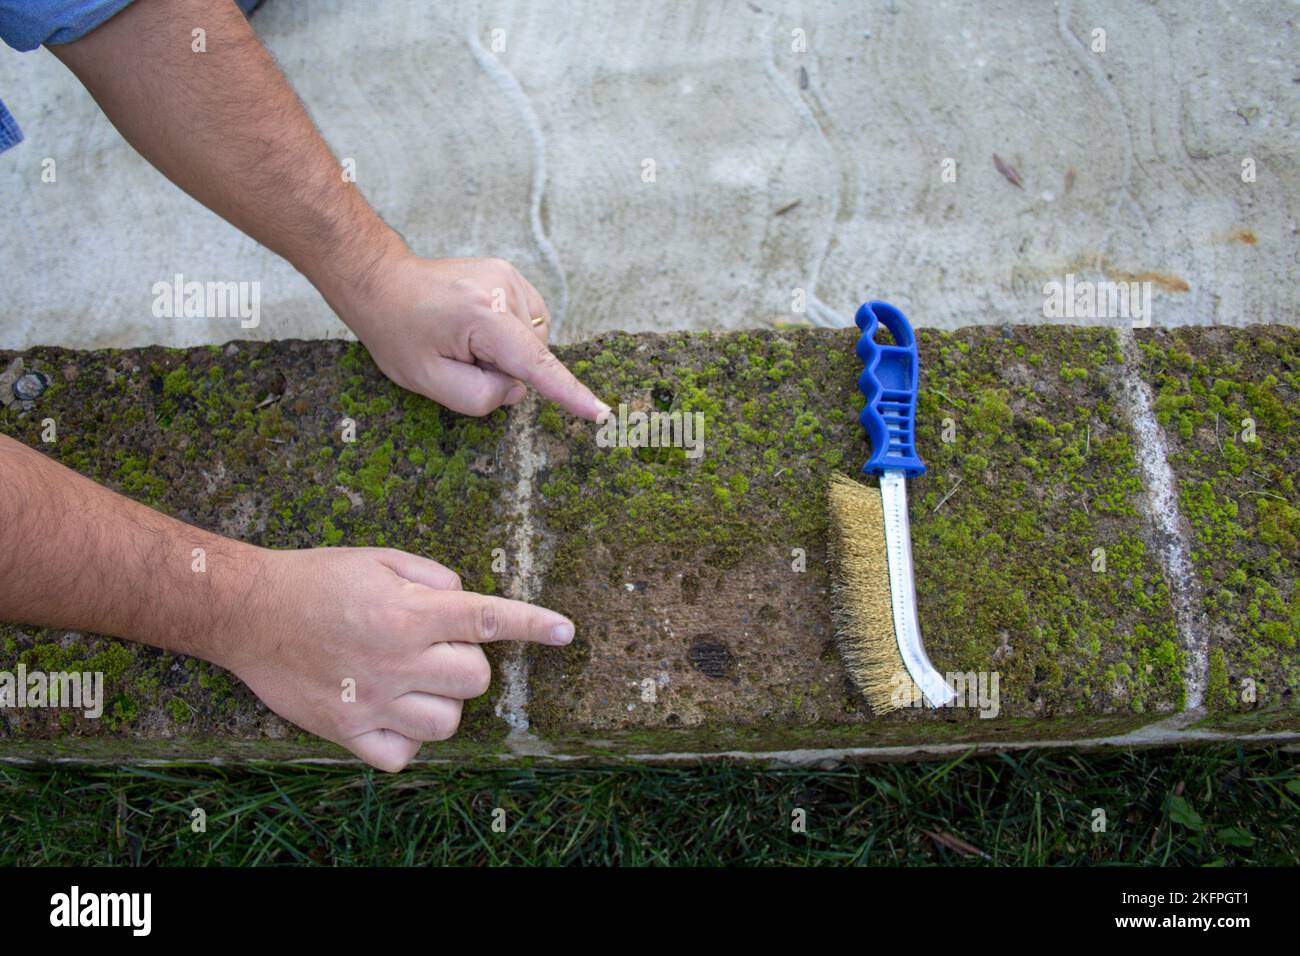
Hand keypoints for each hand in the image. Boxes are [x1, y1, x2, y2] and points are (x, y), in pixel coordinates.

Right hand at [220, 546, 574, 770]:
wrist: (248, 611)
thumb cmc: (318, 578)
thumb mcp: (381, 558)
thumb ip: (435, 578)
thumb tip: (467, 601)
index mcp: (409, 614)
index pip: (489, 619)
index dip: (534, 625)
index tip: (566, 632)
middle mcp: (397, 660)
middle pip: (476, 680)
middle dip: (468, 663)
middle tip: (434, 648)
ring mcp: (372, 701)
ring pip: (448, 723)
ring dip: (443, 702)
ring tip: (413, 681)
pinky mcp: (347, 731)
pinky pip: (403, 756)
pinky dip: (406, 740)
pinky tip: (391, 713)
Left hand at [337, 253, 608, 420]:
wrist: (382, 281)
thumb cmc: (398, 331)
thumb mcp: (428, 381)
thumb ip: (479, 397)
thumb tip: (515, 388)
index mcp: (483, 316)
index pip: (535, 364)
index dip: (568, 393)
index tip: (599, 412)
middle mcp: (504, 289)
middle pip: (530, 357)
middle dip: (502, 369)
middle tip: (457, 356)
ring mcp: (509, 276)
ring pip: (531, 341)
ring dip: (505, 351)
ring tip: (463, 338)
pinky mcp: (510, 275)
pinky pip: (527, 322)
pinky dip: (508, 335)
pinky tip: (477, 328)